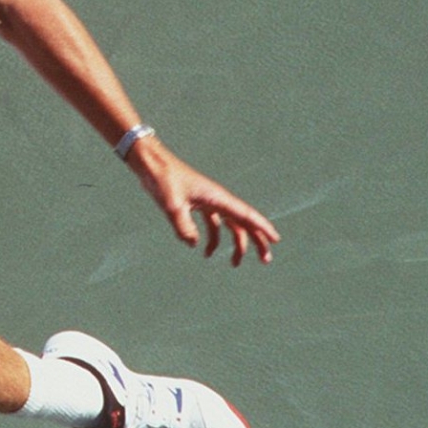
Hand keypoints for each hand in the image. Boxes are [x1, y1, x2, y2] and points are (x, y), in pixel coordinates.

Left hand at [127, 139, 279, 265]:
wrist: (151, 163)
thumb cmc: (163, 179)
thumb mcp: (171, 205)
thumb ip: (183, 225)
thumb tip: (194, 244)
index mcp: (217, 198)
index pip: (246, 215)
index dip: (263, 227)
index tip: (276, 240)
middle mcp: (217, 199)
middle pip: (244, 222)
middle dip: (256, 241)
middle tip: (265, 260)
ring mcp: (208, 201)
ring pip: (230, 225)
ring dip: (234, 244)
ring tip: (234, 264)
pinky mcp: (197, 203)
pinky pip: (212, 224)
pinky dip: (212, 238)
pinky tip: (203, 251)